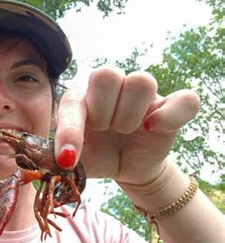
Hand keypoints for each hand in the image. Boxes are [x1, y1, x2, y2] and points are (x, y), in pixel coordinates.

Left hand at [54, 67, 199, 185]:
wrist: (125, 167)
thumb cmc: (96, 155)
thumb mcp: (76, 159)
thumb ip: (62, 157)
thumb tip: (55, 160)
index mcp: (83, 94)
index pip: (73, 99)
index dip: (70, 130)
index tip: (68, 159)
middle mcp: (113, 86)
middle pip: (107, 74)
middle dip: (101, 113)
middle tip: (103, 130)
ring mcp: (143, 94)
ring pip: (141, 81)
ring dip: (128, 116)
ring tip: (123, 131)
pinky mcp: (170, 106)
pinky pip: (185, 99)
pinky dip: (169, 115)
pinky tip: (153, 128)